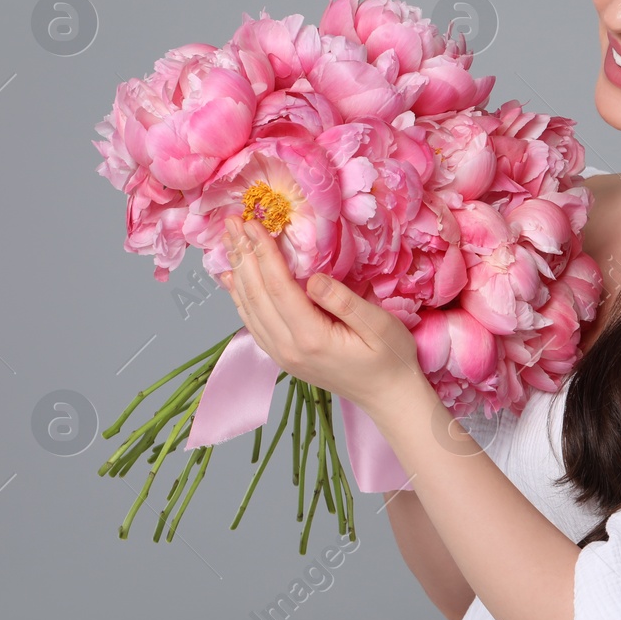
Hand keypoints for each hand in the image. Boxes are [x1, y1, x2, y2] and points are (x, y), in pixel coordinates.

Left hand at [218, 215, 424, 415]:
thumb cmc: (391, 358)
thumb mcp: (379, 325)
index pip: (278, 287)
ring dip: (238, 272)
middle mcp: (288, 349)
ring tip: (229, 241)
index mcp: (311, 338)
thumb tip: (313, 278)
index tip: (252, 223)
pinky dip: (239, 297)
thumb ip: (344, 301)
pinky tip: (233, 279)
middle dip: (244, 255)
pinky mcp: (283, 357)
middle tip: (231, 222)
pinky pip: (253, 322)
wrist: (388, 397)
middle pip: (256, 295)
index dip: (264, 253)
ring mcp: (282, 356)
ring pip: (249, 308)